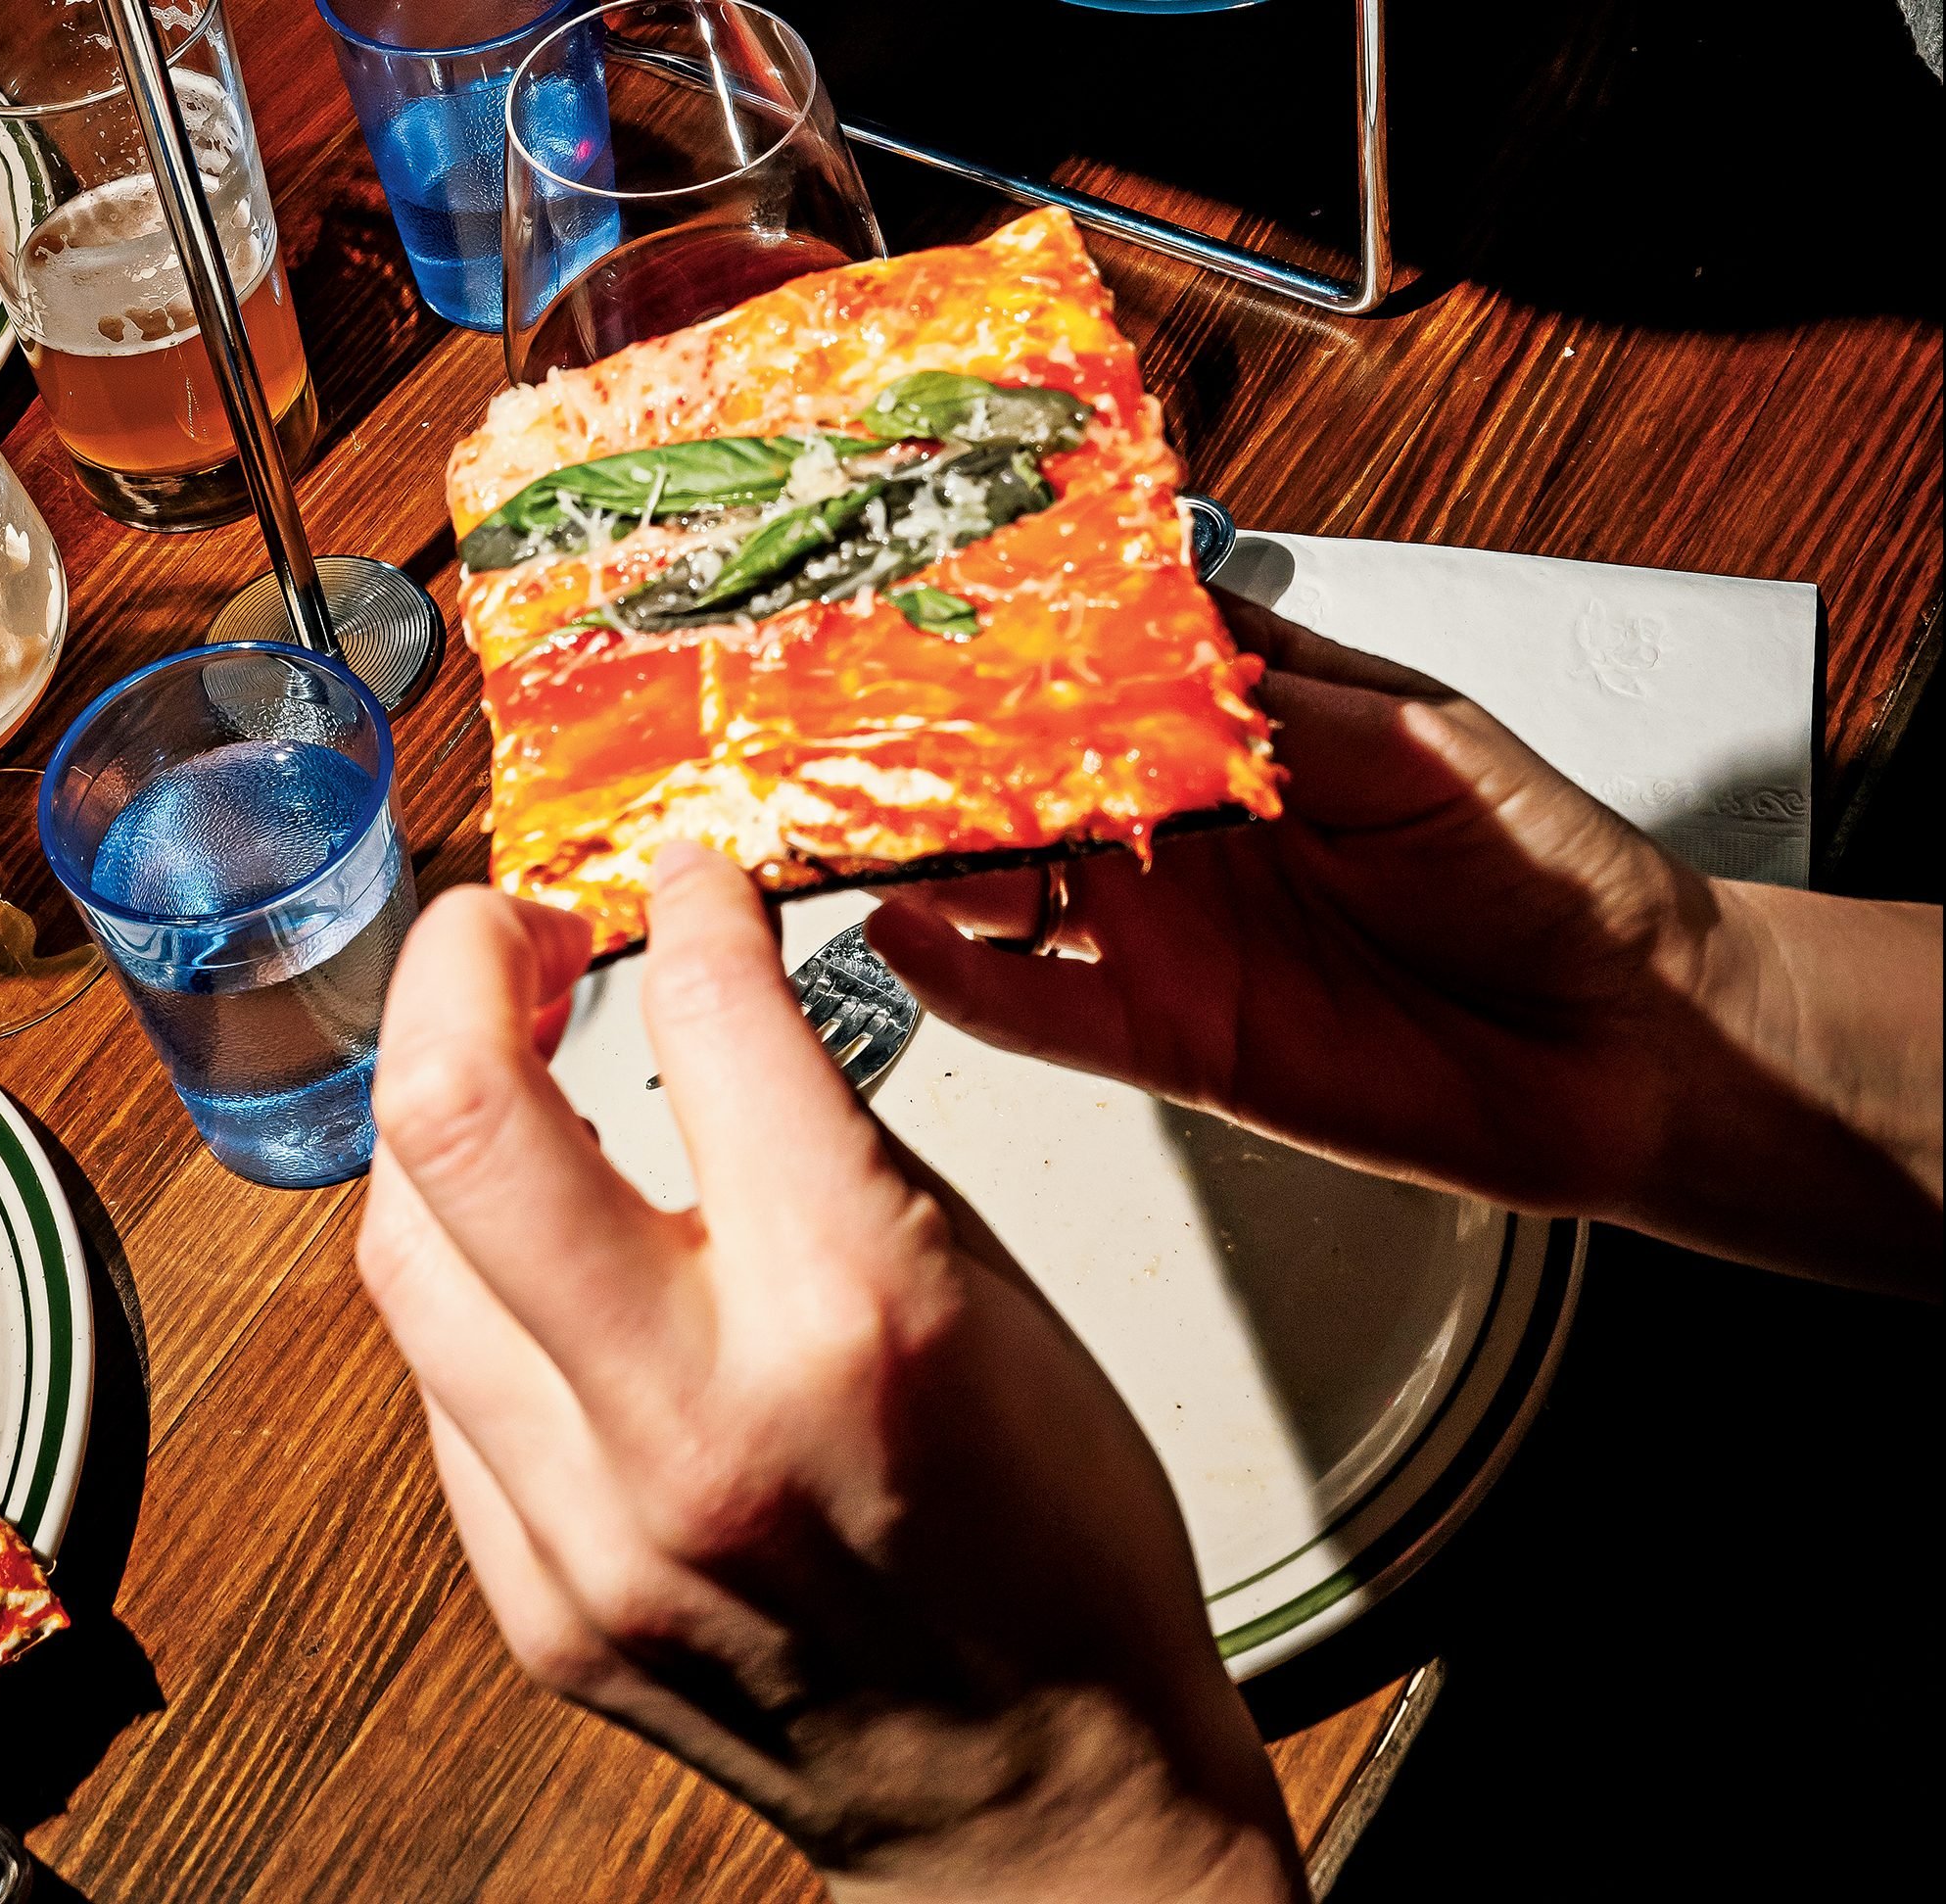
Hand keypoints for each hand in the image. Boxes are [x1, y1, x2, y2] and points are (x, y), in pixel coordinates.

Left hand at [359, 846, 1304, 1902]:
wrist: (1033, 1789)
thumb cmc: (1056, 1545)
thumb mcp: (995, 1290)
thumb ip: (831, 1142)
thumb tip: (713, 1016)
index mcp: (854, 1314)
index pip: (705, 1021)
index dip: (688, 905)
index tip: (685, 880)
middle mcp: (694, 1416)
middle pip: (457, 1118)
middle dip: (462, 960)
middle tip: (508, 926)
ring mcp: (590, 1526)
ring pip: (400, 1247)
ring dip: (436, 1119)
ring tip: (498, 1068)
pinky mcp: (534, 1598)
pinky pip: (437, 1383)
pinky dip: (467, 1278)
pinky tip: (527, 1247)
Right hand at [869, 595, 1941, 1293]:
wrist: (1621, 1046)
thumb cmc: (1549, 871)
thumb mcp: (1416, 742)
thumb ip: (1272, 705)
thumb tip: (1149, 635)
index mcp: (1237, 732)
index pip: (1086, 673)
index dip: (1002, 644)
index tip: (916, 609)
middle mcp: (1181, 831)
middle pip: (1015, 783)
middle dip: (926, 754)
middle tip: (833, 725)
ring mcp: (1164, 935)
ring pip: (1002, 891)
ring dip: (919, 862)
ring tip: (838, 826)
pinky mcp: (1167, 1037)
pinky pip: (1038, 1010)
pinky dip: (965, 983)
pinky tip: (905, 944)